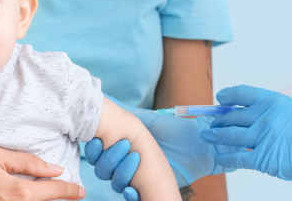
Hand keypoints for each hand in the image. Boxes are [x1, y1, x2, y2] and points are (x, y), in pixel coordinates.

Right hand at [83, 95, 239, 200]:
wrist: (196, 144)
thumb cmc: (171, 130)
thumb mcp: (147, 121)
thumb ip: (124, 112)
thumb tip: (103, 100)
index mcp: (120, 149)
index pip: (96, 155)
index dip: (95, 150)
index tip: (99, 141)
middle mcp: (123, 166)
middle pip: (102, 170)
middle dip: (110, 159)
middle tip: (125, 145)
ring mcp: (135, 180)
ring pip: (115, 183)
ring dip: (121, 173)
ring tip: (136, 158)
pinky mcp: (148, 191)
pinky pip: (131, 197)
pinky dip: (130, 194)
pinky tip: (133, 189)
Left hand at [200, 85, 291, 194]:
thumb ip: (270, 112)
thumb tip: (250, 116)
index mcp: (272, 101)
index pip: (241, 93)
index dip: (226, 95)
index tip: (220, 99)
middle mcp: (264, 116)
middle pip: (231, 116)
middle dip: (218, 121)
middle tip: (212, 124)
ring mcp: (262, 137)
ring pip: (229, 135)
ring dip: (215, 136)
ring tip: (208, 136)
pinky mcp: (263, 158)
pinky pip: (236, 157)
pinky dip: (225, 157)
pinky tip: (219, 157)